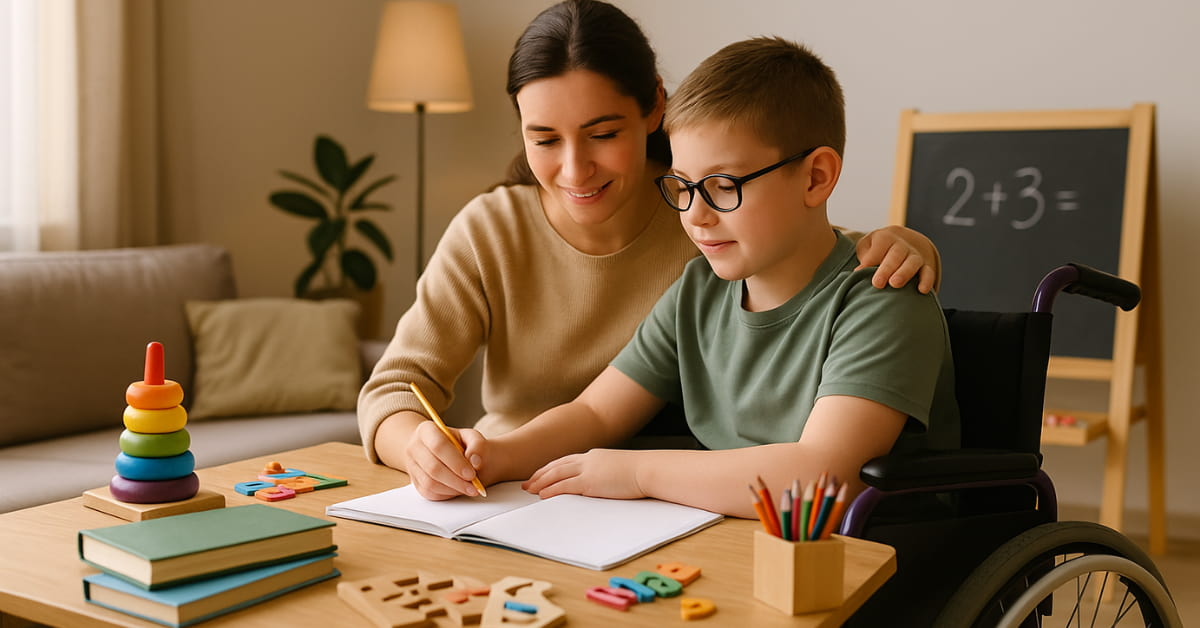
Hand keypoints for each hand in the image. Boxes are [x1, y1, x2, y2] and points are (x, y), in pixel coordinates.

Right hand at [404, 421, 487, 499]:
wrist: (447, 453)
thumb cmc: (460, 444)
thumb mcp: (472, 437)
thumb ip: (478, 445)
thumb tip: (475, 461)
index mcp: (427, 430)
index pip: (438, 445)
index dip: (456, 462)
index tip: (472, 474)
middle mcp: (414, 447)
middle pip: (432, 467)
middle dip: (456, 480)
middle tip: (474, 486)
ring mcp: (412, 466)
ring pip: (430, 483)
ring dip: (452, 489)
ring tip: (470, 489)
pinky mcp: (415, 482)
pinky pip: (428, 493)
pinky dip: (446, 494)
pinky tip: (458, 489)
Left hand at [522, 449, 646, 499]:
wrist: (648, 469)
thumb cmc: (639, 472)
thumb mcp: (618, 468)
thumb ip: (606, 473)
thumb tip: (604, 482)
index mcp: (594, 456)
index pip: (566, 461)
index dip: (550, 468)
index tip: (540, 475)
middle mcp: (587, 460)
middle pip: (556, 466)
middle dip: (540, 475)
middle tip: (527, 483)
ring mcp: (588, 470)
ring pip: (556, 475)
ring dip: (540, 483)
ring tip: (529, 490)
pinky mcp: (590, 482)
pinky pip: (565, 486)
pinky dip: (551, 490)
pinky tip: (542, 496)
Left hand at [854, 225, 936, 293]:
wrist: (900, 241)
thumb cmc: (876, 249)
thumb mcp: (867, 247)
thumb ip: (864, 257)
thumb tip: (858, 272)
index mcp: (885, 238)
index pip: (878, 247)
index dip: (869, 260)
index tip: (859, 272)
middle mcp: (902, 245)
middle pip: (895, 255)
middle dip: (886, 269)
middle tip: (877, 283)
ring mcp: (915, 255)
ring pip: (912, 262)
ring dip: (904, 273)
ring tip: (895, 284)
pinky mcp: (925, 266)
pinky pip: (928, 272)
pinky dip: (927, 280)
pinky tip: (922, 290)